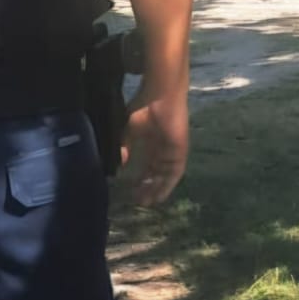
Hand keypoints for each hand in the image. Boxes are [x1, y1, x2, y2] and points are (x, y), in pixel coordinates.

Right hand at [121, 83, 188, 205]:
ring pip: (165, 176)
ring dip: (157, 190)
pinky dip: (167, 185)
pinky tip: (160, 194)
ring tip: (147, 202)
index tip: (130, 191)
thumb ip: (124, 147)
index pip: (146, 166)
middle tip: (138, 201)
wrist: (160, 98)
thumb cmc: (143, 108)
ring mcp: (172, 152)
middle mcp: (162, 151)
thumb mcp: (128, 131)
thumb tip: (119, 163)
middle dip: (147, 188)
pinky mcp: (179, 153)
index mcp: (150, 144)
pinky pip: (175, 173)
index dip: (139, 179)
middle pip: (156, 174)